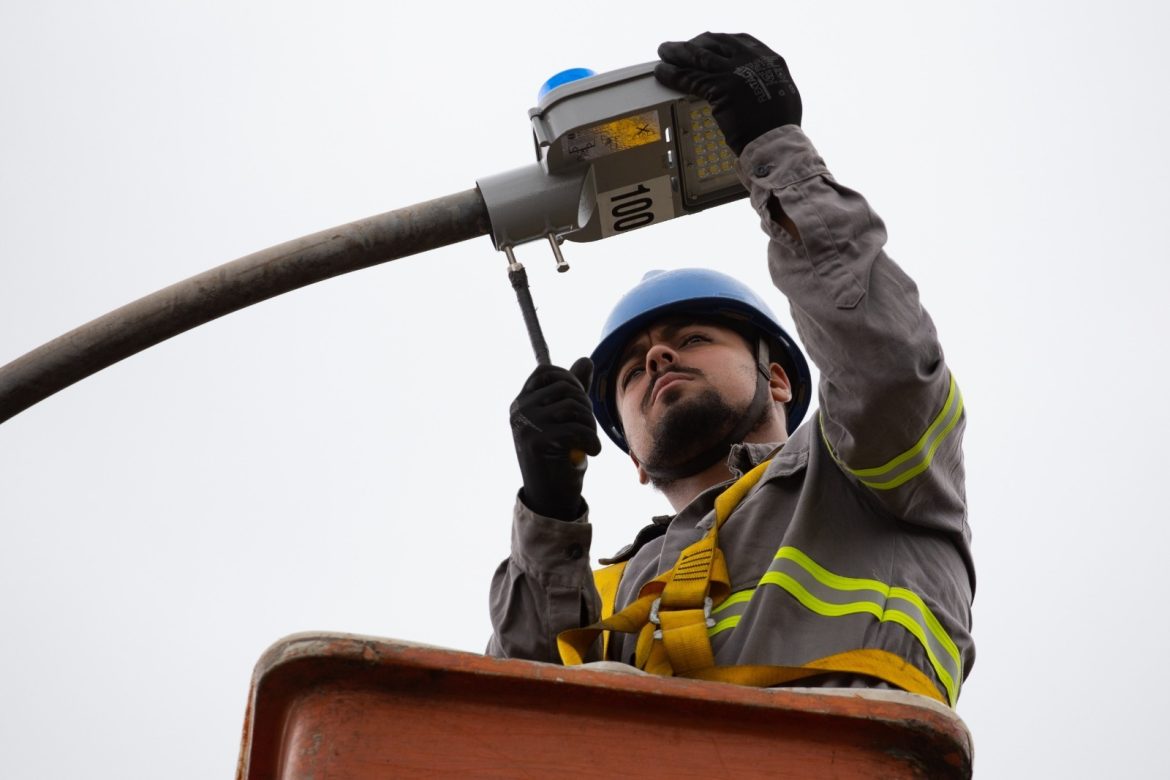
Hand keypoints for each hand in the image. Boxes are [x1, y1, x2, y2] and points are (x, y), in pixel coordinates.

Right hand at [510, 357, 600, 520]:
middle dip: (585, 407)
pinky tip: (593, 453)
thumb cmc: (559, 456)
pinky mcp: (537, 442)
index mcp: (521, 402)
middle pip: (565, 388)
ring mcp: (525, 425)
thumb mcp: (565, 420)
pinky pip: (576, 429)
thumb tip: (585, 360)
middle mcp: (518, 410)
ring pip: (573, 407)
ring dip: (590, 425)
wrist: (550, 497)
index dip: (570, 381)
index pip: (547, 371)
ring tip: (589, 441)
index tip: (578, 405)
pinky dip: (592, 441)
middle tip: (587, 429)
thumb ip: (573, 391)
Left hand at [655, 32, 800, 155]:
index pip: (740, 41)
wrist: (775, 143)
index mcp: (769, 60)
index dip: (719, 40)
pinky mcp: (719, 88)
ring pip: (699, 56)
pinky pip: (689, 77)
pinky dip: (672, 74)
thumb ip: (766, 84)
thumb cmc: (780, 128)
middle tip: (681, 47)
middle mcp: (751, 60)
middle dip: (695, 43)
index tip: (708, 41)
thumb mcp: (783, 94)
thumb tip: (755, 86)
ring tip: (664, 52)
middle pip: (716, 43)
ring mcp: (734, 72)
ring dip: (678, 52)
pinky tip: (662, 73)